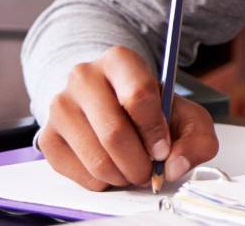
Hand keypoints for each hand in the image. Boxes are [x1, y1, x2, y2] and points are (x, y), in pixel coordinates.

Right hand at [38, 46, 218, 190]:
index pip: (138, 95)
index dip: (155, 131)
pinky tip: (111, 168)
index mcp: (120, 61)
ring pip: (97, 158)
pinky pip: (79, 174)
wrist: (114, 106)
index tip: (163, 149)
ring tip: (133, 169)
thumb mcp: (186, 115)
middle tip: (149, 170)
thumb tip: (174, 165)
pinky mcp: (48, 136)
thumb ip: (196, 138)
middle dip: (140, 163)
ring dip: (123, 175)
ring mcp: (60, 106)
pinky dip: (103, 182)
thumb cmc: (151, 110)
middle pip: (114, 132)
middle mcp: (84, 77)